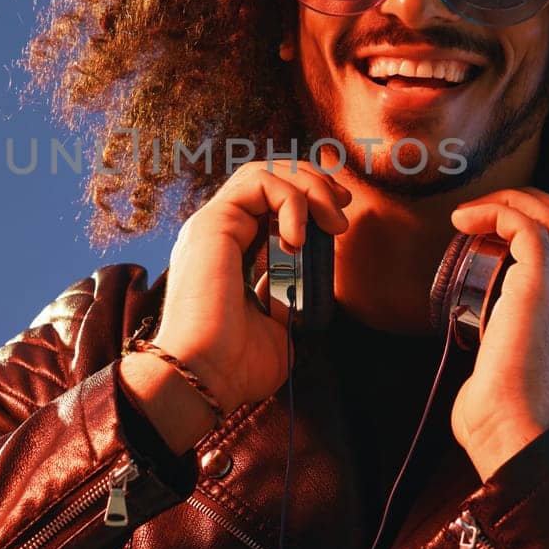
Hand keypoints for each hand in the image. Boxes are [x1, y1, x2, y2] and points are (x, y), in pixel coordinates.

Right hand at [155, 159, 351, 412]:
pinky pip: (260, 183)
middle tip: (342, 208)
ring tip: (331, 222)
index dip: (307, 201)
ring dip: (308, 188)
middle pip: (267, 176)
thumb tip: (303, 292)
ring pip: (264, 171)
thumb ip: (286, 303)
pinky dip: (291, 201)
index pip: (268, 202)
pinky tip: (300, 238)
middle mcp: (219, 232)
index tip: (337, 222)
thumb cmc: (236, 365)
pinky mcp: (213, 222)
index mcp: (229, 251)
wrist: (206, 377)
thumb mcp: (277, 329)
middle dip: (313, 183)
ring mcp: (213, 224)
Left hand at [447, 186, 548, 479]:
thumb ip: (512, 343)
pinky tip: (465, 220)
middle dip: (532, 203)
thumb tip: (484, 334)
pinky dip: (496, 212)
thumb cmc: (506, 415)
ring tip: (471, 211)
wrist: (516, 432)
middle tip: (488, 208)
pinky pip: (525, 226)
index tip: (503, 226)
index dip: (545, 225)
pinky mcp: (540, 286)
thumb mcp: (519, 367)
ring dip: (510, 202)